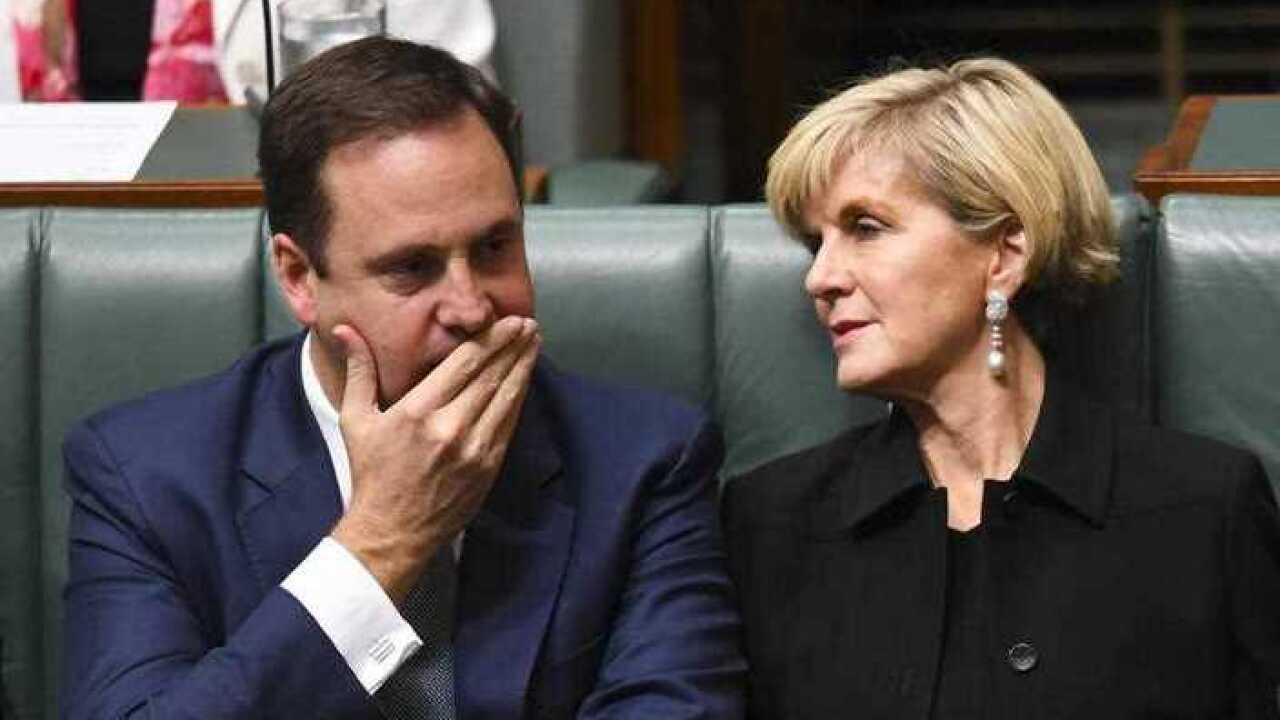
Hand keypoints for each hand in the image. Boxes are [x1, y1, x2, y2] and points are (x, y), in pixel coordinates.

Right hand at [329, 316, 540, 602]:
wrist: (391, 533)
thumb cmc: (371, 475)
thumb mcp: (356, 420)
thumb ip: (359, 371)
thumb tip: (347, 331)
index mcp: (416, 412)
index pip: (464, 364)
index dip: (491, 339)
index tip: (508, 320)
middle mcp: (448, 428)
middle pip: (490, 376)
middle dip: (513, 347)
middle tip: (529, 323)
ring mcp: (472, 450)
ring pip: (505, 398)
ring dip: (522, 368)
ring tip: (535, 344)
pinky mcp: (487, 469)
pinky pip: (508, 425)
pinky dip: (519, 399)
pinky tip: (525, 381)